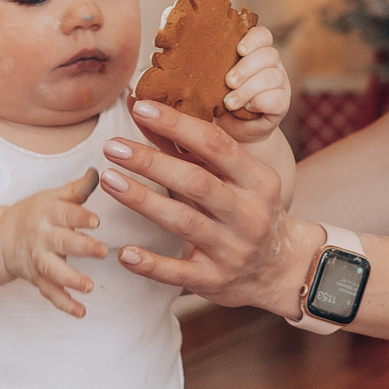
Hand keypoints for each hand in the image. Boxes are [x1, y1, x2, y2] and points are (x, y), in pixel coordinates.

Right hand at [0, 171, 107, 317]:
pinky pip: (50, 293)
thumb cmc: (34, 213)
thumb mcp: (52, 196)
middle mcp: (42, 236)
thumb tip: (101, 171)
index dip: (80, 217)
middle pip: (62, 242)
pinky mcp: (37, 278)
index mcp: (47, 213)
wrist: (0, 237)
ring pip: (53, 271)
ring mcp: (38, 259)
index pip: (65, 213)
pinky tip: (80, 312)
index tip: (96, 221)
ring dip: (71, 280)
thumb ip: (77, 189)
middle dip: (82, 247)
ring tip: (89, 287)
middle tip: (102, 251)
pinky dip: (64, 304)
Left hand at [100, 101, 317, 317]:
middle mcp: (249, 214)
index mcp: (258, 181)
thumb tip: (143, 109)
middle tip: (113, 146)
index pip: (217, 145)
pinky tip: (124, 252)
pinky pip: (179, 273)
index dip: (178, 125)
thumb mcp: (233, 177)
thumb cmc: (246, 210)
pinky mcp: (215, 280)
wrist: (280, 269)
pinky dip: (151, 264)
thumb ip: (189, 147)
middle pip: (197, 182)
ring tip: (109, 179)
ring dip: (143, 200)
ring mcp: (233, 250)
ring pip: (184, 222)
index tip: (142, 108)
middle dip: (151, 162)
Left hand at [219, 25, 291, 140]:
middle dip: (246, 68)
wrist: (233, 130)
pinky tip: (247, 108)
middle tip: (228, 82)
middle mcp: (270, 64)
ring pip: (271, 77)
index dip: (253, 39)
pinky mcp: (282, 102)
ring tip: (230, 102)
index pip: (262, 35)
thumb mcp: (215, 79)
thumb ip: (214, 65)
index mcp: (255, 52)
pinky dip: (259, 102)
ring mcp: (279, 82)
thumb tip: (193, 57)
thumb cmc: (220, 97)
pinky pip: (277, 97)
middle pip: (268, 55)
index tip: (239, 49)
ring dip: (248, 89)